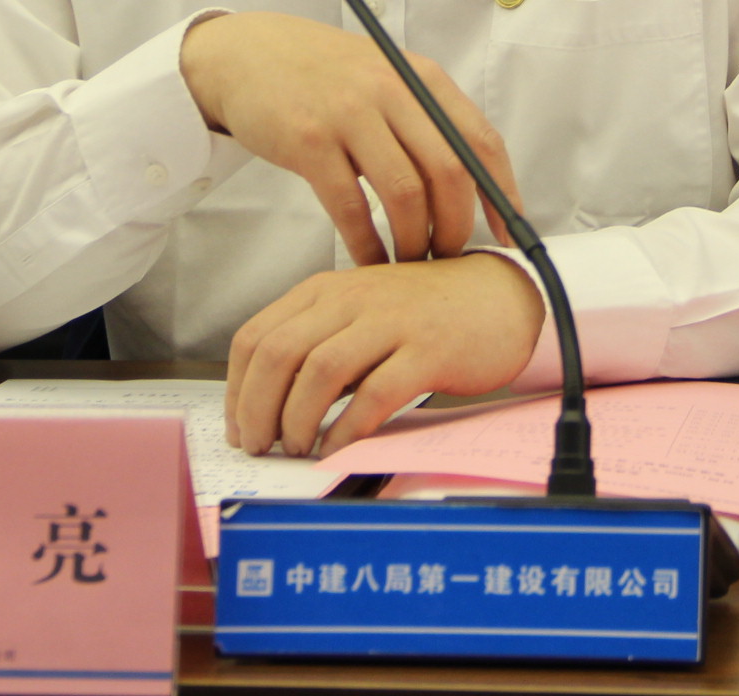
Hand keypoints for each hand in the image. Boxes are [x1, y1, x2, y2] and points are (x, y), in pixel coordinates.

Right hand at [180, 11, 518, 264]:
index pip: (482, 141)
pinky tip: (370, 260)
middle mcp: (392, 90)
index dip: (502, 195)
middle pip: (450, 173)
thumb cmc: (324, 76)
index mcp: (421, 78)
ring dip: (414, 241)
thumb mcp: (386, 78)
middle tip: (449, 257)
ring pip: (405, 194)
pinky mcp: (308, 141)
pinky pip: (350, 208)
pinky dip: (366, 244)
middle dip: (457, 227)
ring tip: (410, 263)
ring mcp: (349, 114)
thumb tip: (475, 186)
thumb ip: (426, 119)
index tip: (508, 236)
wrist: (247, 55)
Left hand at [226, 253, 546, 455]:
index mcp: (326, 290)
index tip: (238, 426)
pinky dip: (347, 427)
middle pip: (279, 353)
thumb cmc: (426, 313)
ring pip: (319, 370)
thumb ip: (319, 343)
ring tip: (297, 448)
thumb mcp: (360, 313)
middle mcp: (352, 298)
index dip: (237, 389)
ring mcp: (391, 321)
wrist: (501, 297)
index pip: (256, 336)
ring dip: (297, 419)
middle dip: (257, 409)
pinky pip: (374, 393)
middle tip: (259, 446)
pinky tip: (338, 447)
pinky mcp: (428, 350)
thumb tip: (271, 404)